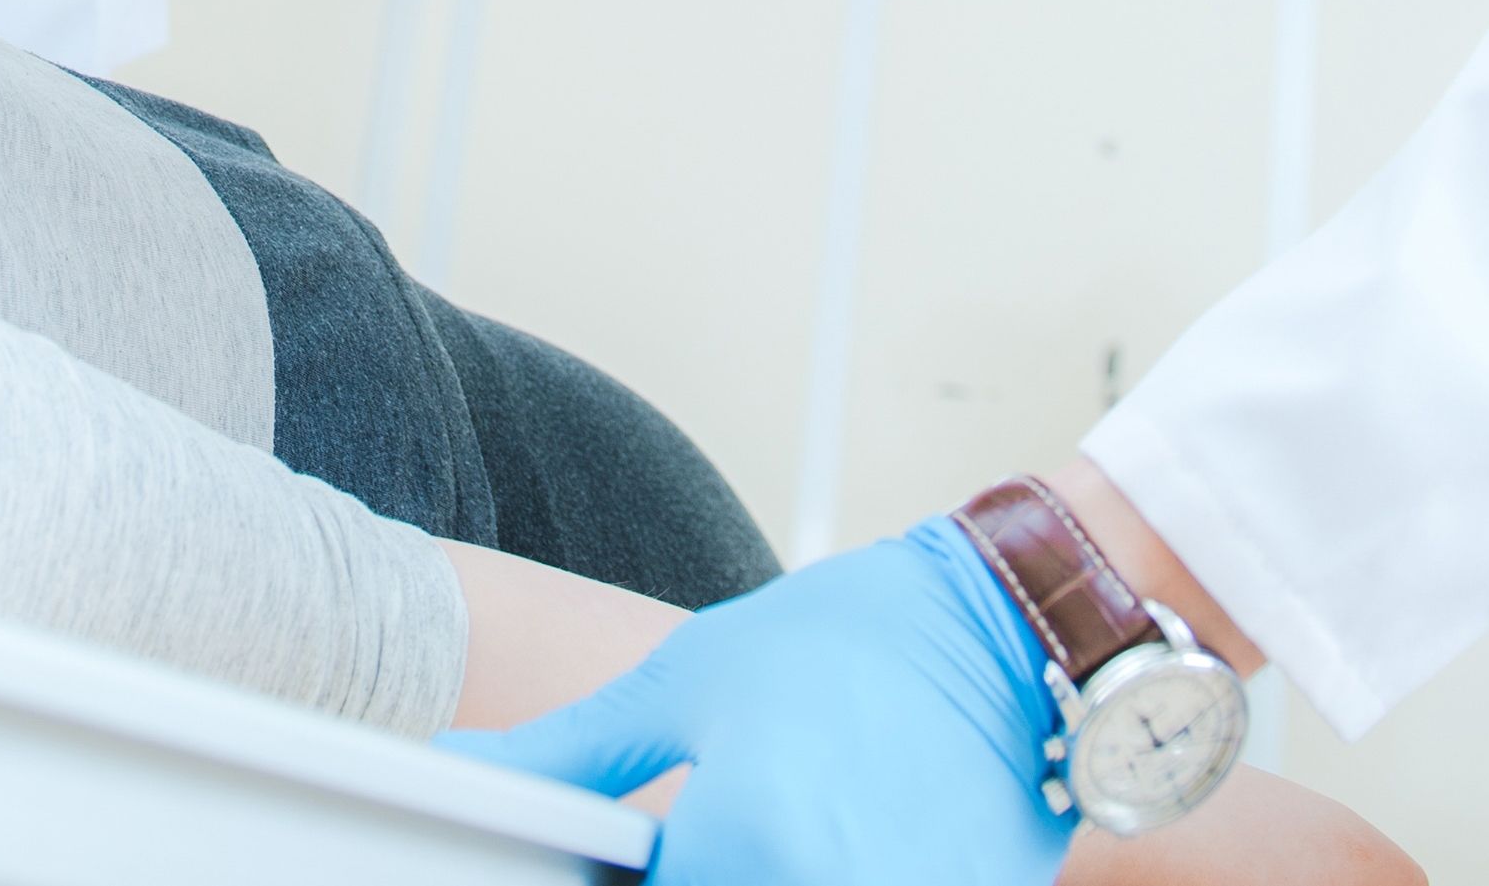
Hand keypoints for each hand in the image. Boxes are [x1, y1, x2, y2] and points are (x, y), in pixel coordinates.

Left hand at [444, 520, 1070, 885]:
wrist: (1018, 628)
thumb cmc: (859, 638)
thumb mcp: (690, 678)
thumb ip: (571, 752)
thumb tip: (469, 769)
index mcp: (743, 844)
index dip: (614, 881)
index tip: (613, 855)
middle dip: (693, 879)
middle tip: (708, 828)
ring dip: (753, 875)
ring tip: (777, 817)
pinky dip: (825, 878)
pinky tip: (831, 833)